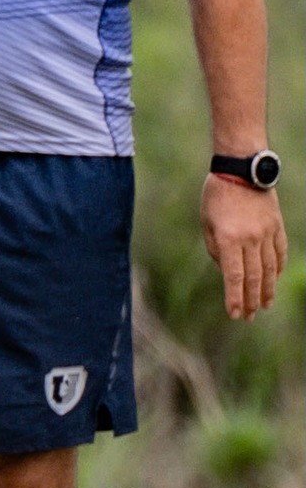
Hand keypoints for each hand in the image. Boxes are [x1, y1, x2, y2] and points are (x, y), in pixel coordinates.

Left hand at [201, 175, 286, 320]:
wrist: (242, 170)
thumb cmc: (216, 196)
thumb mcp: (207, 223)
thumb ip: (216, 250)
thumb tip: (227, 272)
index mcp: (229, 239)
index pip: (234, 277)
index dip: (234, 298)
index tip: (234, 314)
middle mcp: (251, 239)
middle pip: (253, 278)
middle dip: (250, 300)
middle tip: (248, 317)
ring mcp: (267, 233)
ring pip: (269, 269)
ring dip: (267, 290)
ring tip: (264, 306)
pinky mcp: (277, 227)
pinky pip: (279, 253)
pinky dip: (276, 269)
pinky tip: (274, 281)